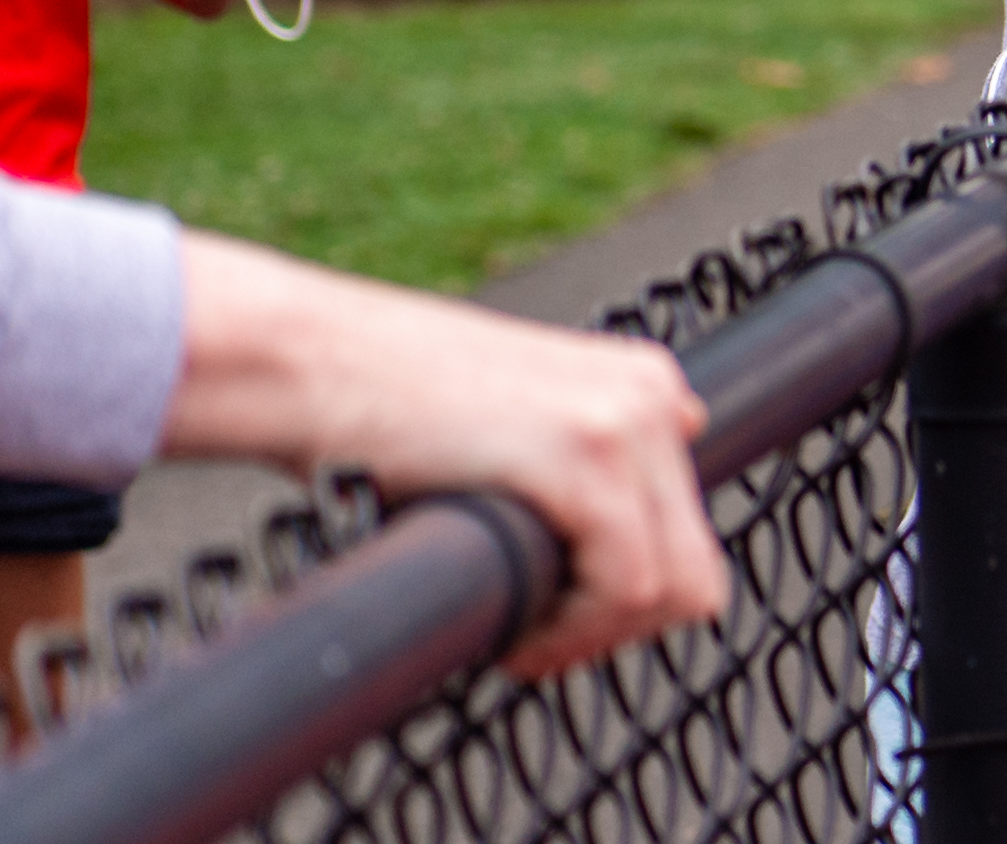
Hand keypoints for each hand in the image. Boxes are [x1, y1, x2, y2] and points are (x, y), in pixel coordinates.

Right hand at [165, 234, 726, 677]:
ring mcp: (629, 421)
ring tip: (521, 636)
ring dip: (594, 636)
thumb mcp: (515, 423)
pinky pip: (628, 586)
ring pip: (672, 588)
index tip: (556, 619)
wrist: (312, 363)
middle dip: (617, 626)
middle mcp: (655, 395)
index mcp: (646, 386)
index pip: (688, 530)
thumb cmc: (385, 409)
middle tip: (539, 643)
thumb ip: (582, 461)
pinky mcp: (587, 457)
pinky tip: (515, 632)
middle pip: (693, 567)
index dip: (626, 596)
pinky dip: (573, 631)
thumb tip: (626, 531)